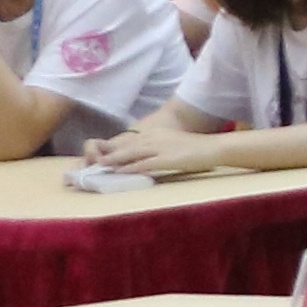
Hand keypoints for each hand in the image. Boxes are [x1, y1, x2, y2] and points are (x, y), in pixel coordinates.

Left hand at [91, 124, 219, 176]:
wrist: (215, 147)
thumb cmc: (197, 149)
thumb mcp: (173, 143)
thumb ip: (156, 148)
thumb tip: (143, 158)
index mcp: (155, 134)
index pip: (129, 140)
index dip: (112, 149)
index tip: (98, 157)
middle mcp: (155, 138)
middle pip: (126, 146)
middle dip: (108, 154)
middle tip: (91, 162)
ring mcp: (161, 148)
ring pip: (132, 153)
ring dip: (114, 160)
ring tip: (99, 166)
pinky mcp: (168, 159)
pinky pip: (145, 163)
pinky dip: (130, 167)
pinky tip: (120, 172)